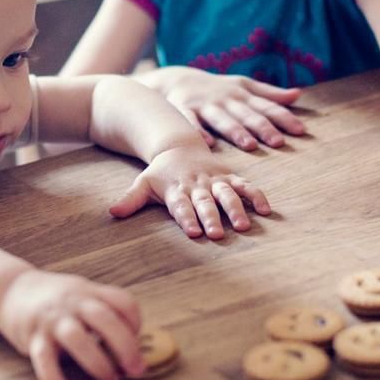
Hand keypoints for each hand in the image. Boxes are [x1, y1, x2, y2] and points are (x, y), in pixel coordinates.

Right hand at [0, 270, 143, 379]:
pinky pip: (45, 361)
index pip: (122, 301)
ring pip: (77, 339)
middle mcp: (73, 302)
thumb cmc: (55, 298)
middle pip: (105, 319)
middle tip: (137, 369)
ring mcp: (52, 319)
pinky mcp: (32, 337)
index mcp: (89, 291)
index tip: (138, 338)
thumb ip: (102, 310)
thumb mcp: (81, 293)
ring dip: (98, 363)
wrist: (10, 289)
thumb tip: (131, 342)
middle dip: (126, 347)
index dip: (136, 321)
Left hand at [109, 144, 271, 238]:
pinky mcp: (229, 177)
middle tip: (216, 234)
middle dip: (210, 217)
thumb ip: (131, 199)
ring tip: (242, 226)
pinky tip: (266, 210)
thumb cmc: (160, 172)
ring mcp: (215, 181)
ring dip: (235, 209)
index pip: (181, 206)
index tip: (194, 232)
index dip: (187, 218)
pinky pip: (245, 185)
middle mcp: (197, 185)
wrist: (177, 144)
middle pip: (204, 203)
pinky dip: (256, 196)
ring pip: (227, 194)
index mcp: (176, 189)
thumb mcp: (143, 183)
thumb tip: (113, 214)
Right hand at [142, 66, 305, 150]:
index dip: (284, 118)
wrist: (176, 78)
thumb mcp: (243, 85)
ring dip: (236, 131)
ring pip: (222, 120)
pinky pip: (191, 122)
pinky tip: (207, 143)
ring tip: (249, 144)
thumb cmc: (217, 87)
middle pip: (247, 115)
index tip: (301, 131)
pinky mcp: (183, 110)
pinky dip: (198, 131)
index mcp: (242, 95)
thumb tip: (297, 94)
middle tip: (278, 141)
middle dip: (263, 128)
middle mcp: (226, 100)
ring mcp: (204, 105)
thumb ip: (269, 94)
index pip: (267, 107)